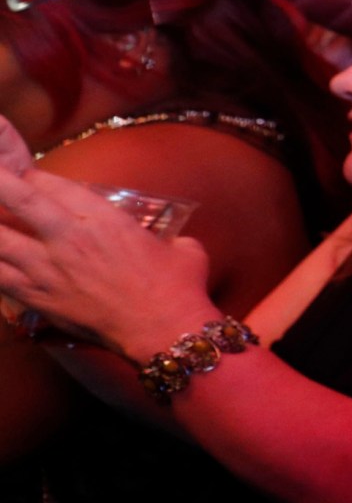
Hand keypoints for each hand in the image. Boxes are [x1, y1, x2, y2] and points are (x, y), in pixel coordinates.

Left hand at [0, 160, 213, 362]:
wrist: (165, 329)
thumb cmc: (177, 286)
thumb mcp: (181, 246)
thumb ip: (162, 235)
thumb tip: (164, 239)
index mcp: (103, 218)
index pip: (54, 184)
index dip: (32, 174)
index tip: (24, 172)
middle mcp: (69, 238)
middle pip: (20, 199)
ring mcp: (48, 269)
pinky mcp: (38, 297)